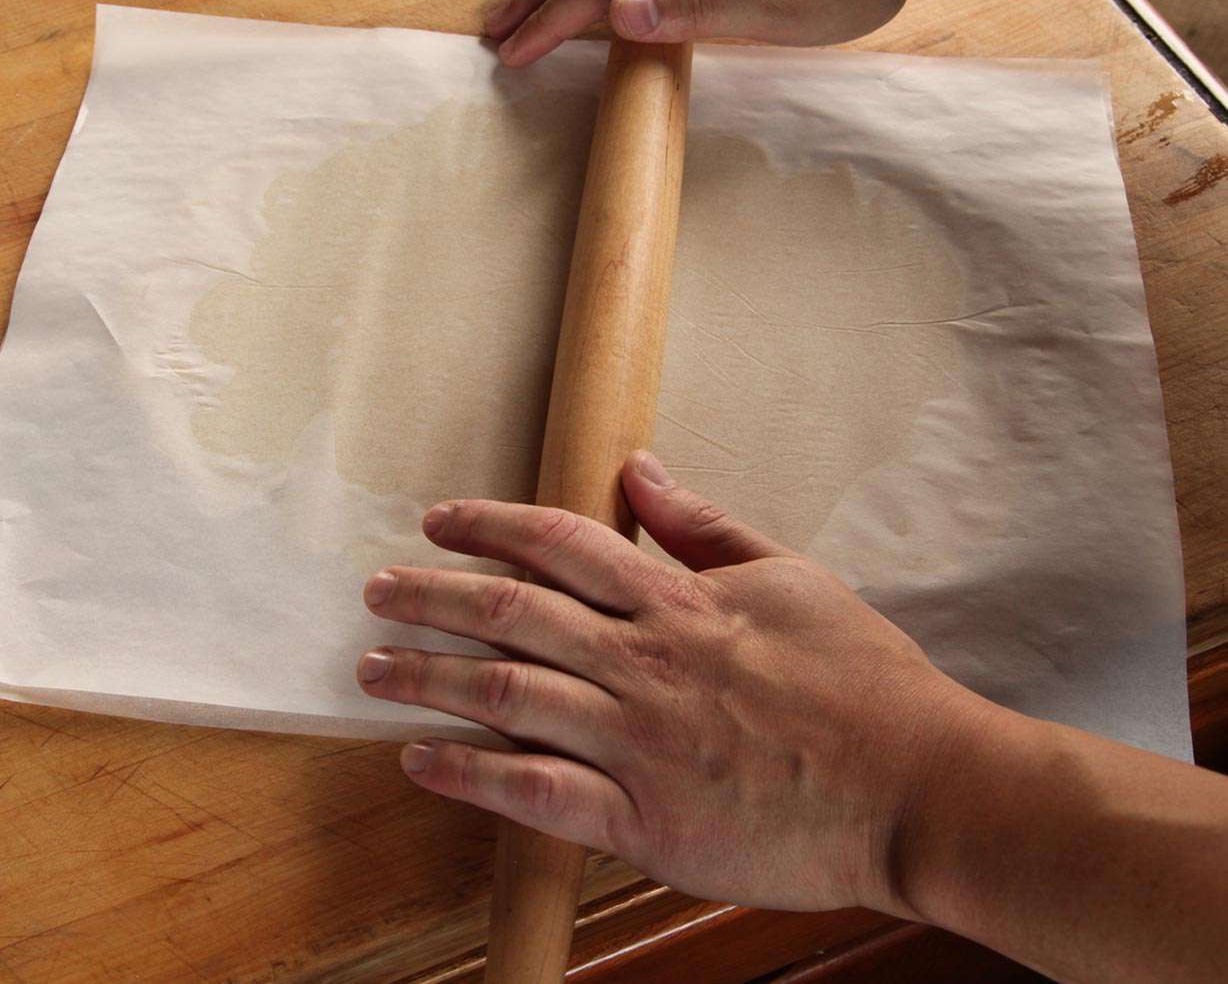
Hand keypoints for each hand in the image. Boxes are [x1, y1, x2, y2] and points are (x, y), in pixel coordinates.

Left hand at [355, 450, 994, 913]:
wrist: (917, 790)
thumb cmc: (864, 683)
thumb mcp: (790, 576)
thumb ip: (705, 526)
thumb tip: (640, 470)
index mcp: (678, 602)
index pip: (559, 544)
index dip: (487, 526)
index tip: (437, 521)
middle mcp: (643, 662)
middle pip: (512, 612)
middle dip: (431, 595)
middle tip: (376, 589)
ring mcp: (638, 742)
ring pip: (507, 694)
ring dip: (428, 676)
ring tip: (372, 665)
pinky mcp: (642, 820)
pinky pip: (534, 792)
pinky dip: (469, 773)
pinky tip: (418, 758)